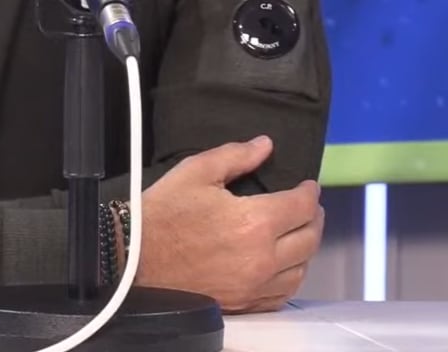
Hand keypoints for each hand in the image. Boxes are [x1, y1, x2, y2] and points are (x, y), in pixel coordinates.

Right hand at [135, 136, 324, 312]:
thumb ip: (236, 155)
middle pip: (309, 238)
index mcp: (255, 221)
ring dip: (306, 248)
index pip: (302, 206)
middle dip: (314, 217)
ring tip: (298, 233)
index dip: (310, 192)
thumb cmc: (161, 214)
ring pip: (301, 269)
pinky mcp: (243, 302)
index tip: (308, 185)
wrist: (133, 260)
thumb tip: (265, 145)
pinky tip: (283, 265)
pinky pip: (282, 294)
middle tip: (308, 206)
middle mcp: (262, 258)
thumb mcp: (196, 171)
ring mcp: (254, 285)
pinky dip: (290, 276)